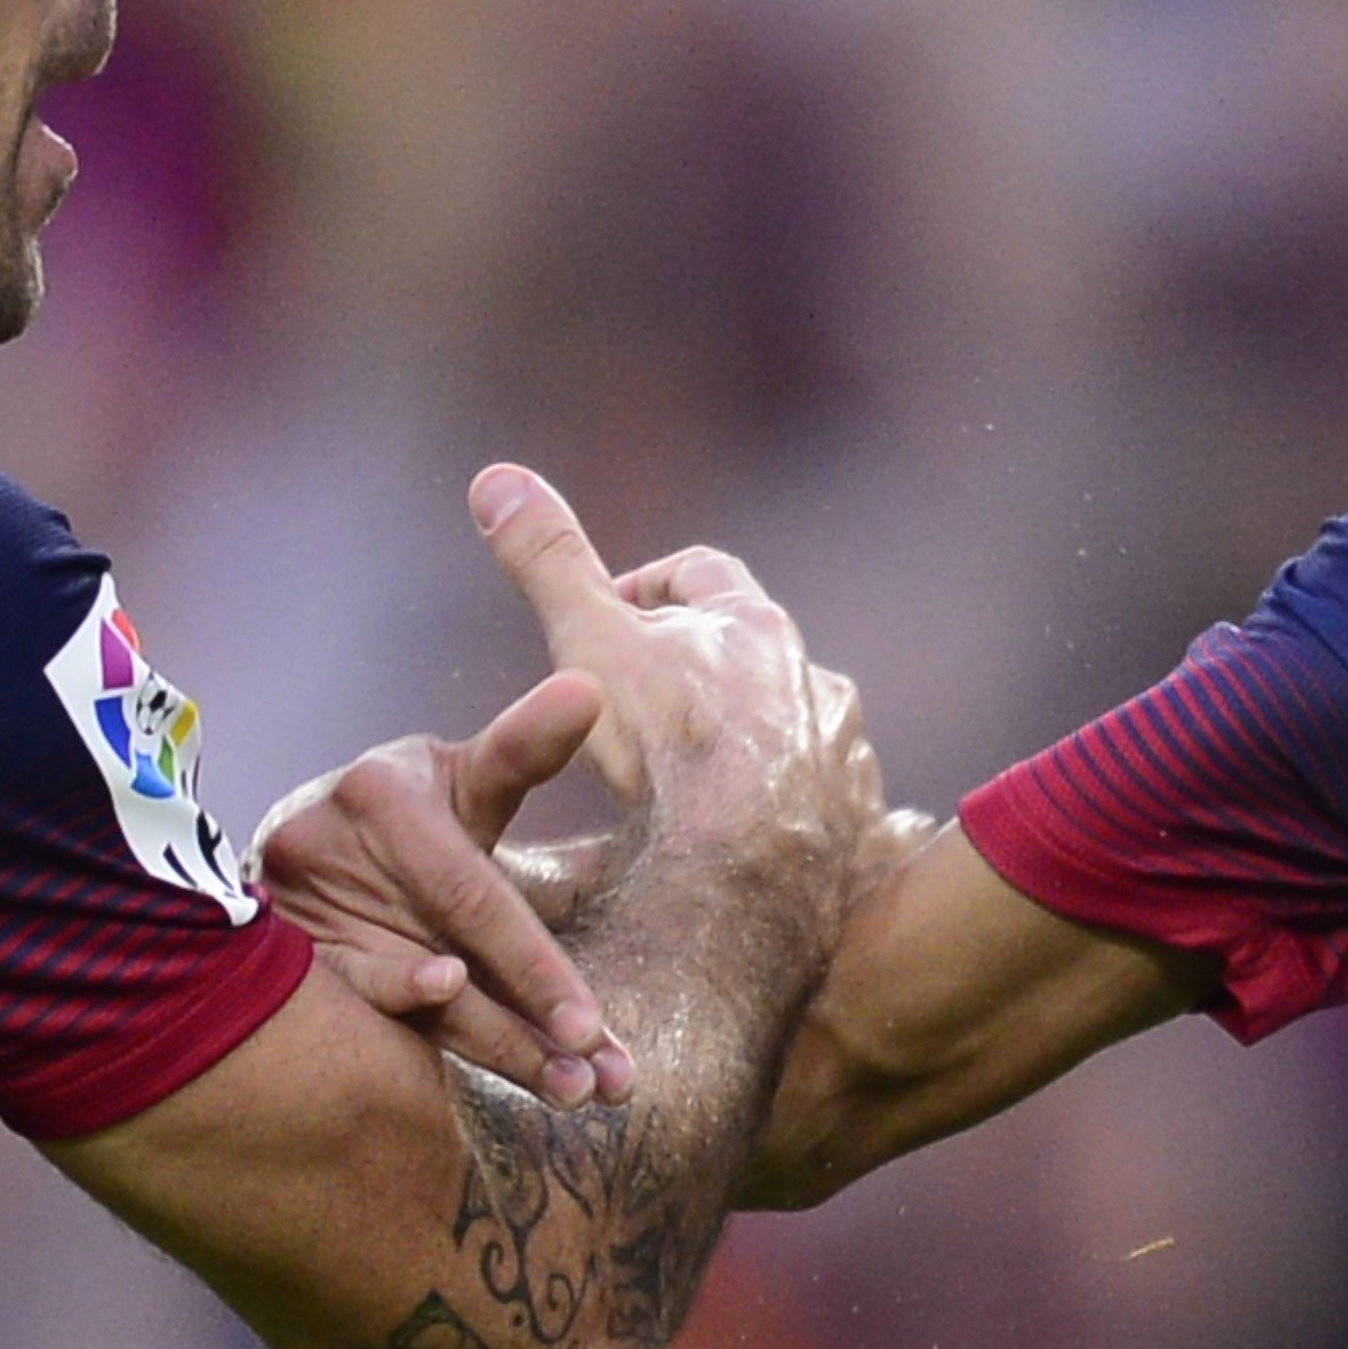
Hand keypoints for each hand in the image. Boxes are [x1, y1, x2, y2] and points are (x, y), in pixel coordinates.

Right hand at [252, 671, 637, 1110]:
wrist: (306, 842)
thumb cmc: (410, 810)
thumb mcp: (461, 775)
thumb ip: (523, 748)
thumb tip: (591, 688)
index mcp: (382, 796)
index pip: (472, 897)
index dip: (533, 966)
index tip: (592, 1027)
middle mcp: (326, 854)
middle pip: (446, 962)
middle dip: (527, 1032)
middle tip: (599, 1083)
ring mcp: (298, 919)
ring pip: (410, 1005)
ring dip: (495, 1054)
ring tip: (565, 1087)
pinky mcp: (285, 969)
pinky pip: (357, 1019)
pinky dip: (409, 1044)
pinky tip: (445, 1077)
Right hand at [471, 464, 880, 912]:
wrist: (747, 872)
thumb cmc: (665, 752)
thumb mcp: (588, 642)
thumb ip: (548, 561)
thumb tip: (496, 476)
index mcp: (753, 626)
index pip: (699, 572)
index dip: (644, 588)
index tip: (605, 619)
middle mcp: (812, 677)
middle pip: (748, 651)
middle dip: (695, 668)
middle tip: (640, 708)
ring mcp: (840, 752)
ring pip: (789, 726)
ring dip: (746, 739)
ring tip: (692, 783)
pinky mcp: (851, 823)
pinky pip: (821, 802)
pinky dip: (783, 808)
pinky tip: (747, 840)